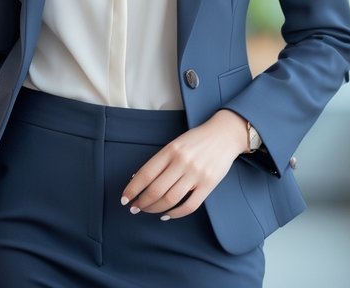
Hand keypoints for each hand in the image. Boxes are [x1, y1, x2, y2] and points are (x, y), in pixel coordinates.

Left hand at [119, 109, 248, 220]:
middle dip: (141, 202)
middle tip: (135, 207)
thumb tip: (137, 180)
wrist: (225, 134)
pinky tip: (167, 214)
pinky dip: (175, 214)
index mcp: (171, 150)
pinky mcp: (209, 184)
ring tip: (148, 210)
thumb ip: (160, 161)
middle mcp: (182, 162)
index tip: (124, 199)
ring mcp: (196, 174)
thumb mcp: (175, 144)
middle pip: (156, 190)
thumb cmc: (196, 140)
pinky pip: (190, 205)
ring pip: (170, 199)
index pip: (145, 174)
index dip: (132, 189)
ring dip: (155, 209)